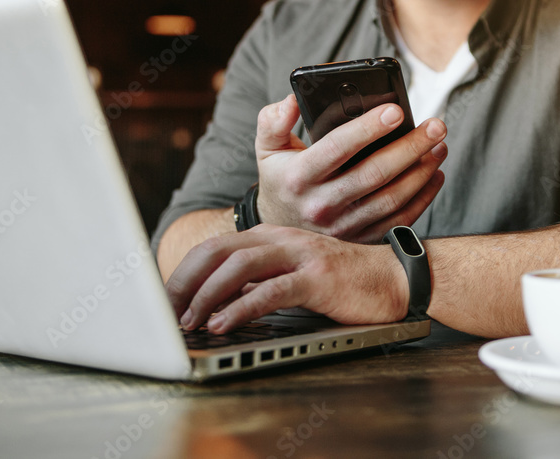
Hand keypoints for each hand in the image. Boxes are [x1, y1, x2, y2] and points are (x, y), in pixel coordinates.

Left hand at [165, 224, 407, 332]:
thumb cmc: (342, 279)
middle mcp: (280, 238)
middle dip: (185, 282)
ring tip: (190, 321)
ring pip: (238, 268)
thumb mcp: (292, 273)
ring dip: (206, 296)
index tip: (165, 300)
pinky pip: (270, 290)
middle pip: (217, 252)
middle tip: (166, 312)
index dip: (184, 273)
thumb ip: (258, 280)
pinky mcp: (317, 277)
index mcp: (270, 235)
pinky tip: (225, 324)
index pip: (214, 247)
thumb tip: (216, 302)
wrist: (394, 277)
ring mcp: (299, 255)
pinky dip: (241, 308)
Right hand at [253, 94, 446, 243]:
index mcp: (299, 177)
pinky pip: (399, 220)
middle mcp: (322, 205)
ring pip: (392, 198)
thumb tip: (291, 101)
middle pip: (374, 173)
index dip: (368, 129)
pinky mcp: (361, 239)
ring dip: (422, 170)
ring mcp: (344, 227)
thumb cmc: (280, 180)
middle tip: (436, 125)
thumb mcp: (266, 149)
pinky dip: (423, 197)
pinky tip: (435, 174)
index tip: (396, 110)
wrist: (280, 234)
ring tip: (440, 145)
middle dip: (410, 146)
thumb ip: (273, 121)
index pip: (337, 148)